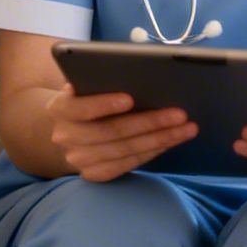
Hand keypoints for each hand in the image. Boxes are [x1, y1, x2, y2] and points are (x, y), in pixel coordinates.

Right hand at [45, 84, 194, 182]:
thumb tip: (135, 73)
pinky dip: (153, 151)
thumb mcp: (84, 85)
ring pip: (125, 150)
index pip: (80, 108)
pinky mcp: (94, 174)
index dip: (104, 104)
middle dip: (149, 122)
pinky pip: (128, 164)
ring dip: (160, 139)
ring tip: (187, 128)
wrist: (67, 129)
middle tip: (180, 114)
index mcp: (59, 109)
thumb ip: (100, 80)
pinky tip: (172, 141)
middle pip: (111, 132)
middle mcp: (65, 137)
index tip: (130, 98)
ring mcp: (79, 159)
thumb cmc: (85, 98)